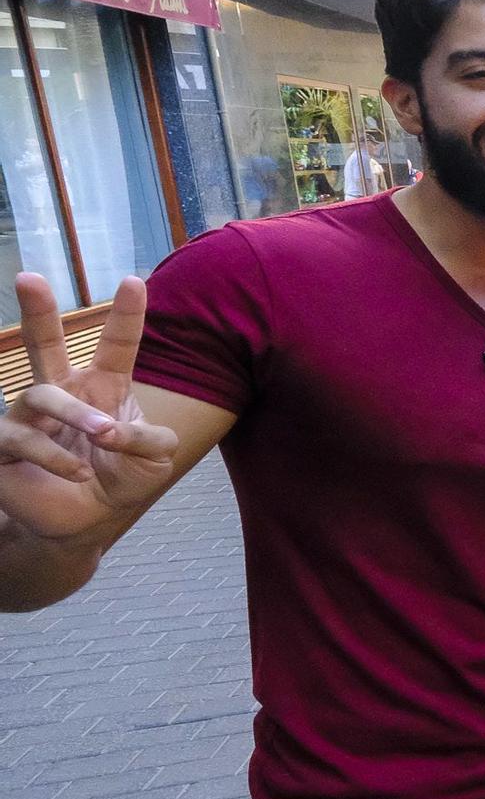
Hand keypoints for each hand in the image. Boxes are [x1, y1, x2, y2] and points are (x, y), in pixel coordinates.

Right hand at [0, 274, 177, 539]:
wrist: (87, 521)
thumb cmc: (122, 477)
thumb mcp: (155, 457)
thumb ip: (150, 438)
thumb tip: (114, 430)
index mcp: (103, 386)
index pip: (116, 346)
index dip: (126, 315)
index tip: (134, 281)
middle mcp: (62, 393)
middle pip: (44, 344)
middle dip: (37, 311)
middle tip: (28, 277)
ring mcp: (28, 417)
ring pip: (42, 396)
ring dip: (77, 415)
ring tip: (105, 437)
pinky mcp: (4, 446)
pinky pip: (23, 439)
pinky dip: (56, 457)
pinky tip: (79, 471)